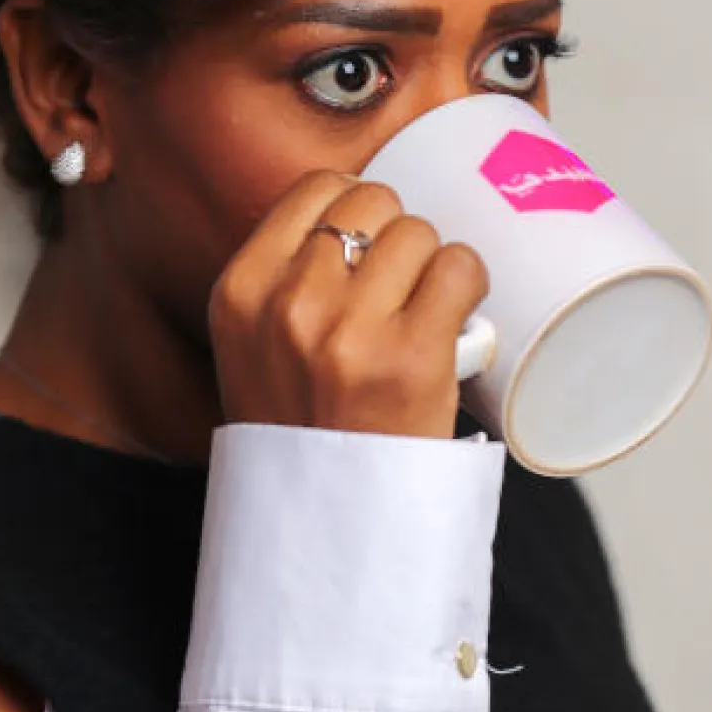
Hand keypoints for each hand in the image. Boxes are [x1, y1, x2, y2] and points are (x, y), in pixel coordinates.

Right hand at [207, 171, 490, 440]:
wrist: (329, 523)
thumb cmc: (303, 434)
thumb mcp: (254, 352)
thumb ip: (282, 287)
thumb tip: (354, 222)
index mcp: (241, 293)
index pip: (317, 188)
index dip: (355, 208)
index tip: (369, 245)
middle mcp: (289, 304)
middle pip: (375, 203)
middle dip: (397, 237)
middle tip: (402, 289)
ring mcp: (351, 330)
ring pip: (419, 232)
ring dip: (435, 264)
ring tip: (428, 308)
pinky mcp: (411, 357)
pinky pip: (461, 268)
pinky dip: (470, 284)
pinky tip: (459, 314)